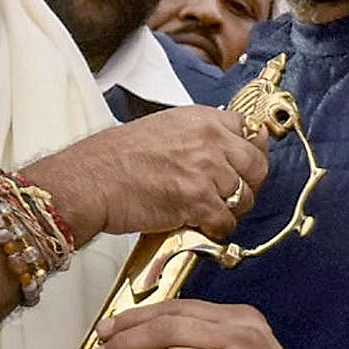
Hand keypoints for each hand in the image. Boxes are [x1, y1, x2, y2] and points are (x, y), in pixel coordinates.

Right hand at [31, 106, 267, 245]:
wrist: (91, 179)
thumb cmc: (115, 158)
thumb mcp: (163, 128)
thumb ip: (196, 136)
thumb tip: (221, 152)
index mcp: (201, 118)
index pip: (249, 130)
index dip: (248, 152)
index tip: (243, 166)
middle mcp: (209, 140)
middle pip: (256, 165)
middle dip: (247, 184)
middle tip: (228, 196)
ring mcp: (206, 170)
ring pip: (245, 197)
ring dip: (229, 210)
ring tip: (206, 213)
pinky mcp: (198, 200)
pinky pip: (226, 222)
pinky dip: (216, 230)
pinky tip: (198, 226)